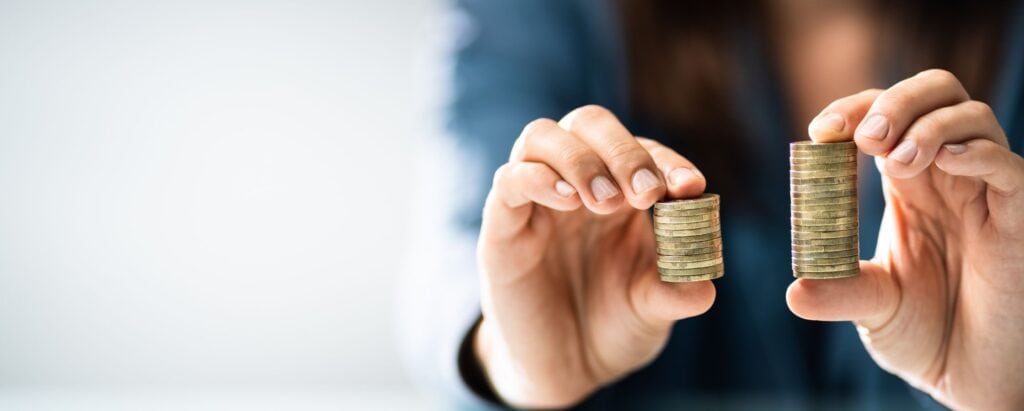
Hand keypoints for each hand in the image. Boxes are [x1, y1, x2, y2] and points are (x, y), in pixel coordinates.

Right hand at [475, 105, 714, 407]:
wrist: (565, 367)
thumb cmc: (613, 324)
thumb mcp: (651, 311)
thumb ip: (674, 293)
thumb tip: (704, 289)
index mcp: (623, 190)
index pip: (644, 150)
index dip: (668, 161)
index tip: (689, 187)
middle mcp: (578, 182)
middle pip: (589, 123)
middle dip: (622, 149)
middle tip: (646, 193)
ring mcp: (537, 200)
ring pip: (542, 136)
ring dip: (579, 159)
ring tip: (605, 201)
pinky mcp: (503, 226)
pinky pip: (509, 179)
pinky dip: (537, 179)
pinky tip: (568, 201)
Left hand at [789, 69, 1023, 409]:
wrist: (972, 375)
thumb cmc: (926, 333)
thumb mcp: (872, 308)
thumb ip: (839, 292)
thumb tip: (795, 293)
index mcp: (908, 182)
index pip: (885, 114)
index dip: (855, 109)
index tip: (821, 132)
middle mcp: (948, 176)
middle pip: (935, 94)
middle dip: (896, 101)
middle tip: (864, 136)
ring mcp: (986, 193)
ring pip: (972, 117)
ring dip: (927, 125)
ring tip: (892, 159)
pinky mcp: (1019, 218)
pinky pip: (1010, 168)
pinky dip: (979, 152)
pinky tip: (944, 160)